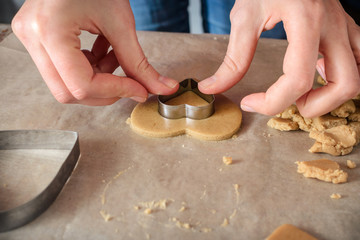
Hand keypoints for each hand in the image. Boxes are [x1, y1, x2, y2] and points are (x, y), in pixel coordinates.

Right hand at [12, 0, 177, 105]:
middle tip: (131, 83)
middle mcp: (33, 38)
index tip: (140, 89)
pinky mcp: (37, 38)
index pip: (82, 85)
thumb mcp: (120, 22)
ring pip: (65, 85)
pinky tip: (104, 52)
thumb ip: (140, 62)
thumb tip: (163, 88)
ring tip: (116, 58)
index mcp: (50, 31)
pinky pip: (63, 70)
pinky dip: (89, 69)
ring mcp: (31, 38)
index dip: (116, 91)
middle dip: (105, 93)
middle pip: (68, 93)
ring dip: (98, 81)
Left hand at [198, 0, 359, 117]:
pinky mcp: (345, 29)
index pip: (298, 79)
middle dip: (314, 106)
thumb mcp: (244, 17)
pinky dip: (340, 78)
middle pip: (345, 85)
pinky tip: (317, 74)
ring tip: (302, 91)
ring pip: (358, 77)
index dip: (271, 103)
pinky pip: (358, 61)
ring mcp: (344, 27)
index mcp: (305, 22)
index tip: (249, 102)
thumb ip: (232, 59)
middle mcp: (332, 26)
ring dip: (331, 95)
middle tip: (287, 102)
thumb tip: (213, 88)